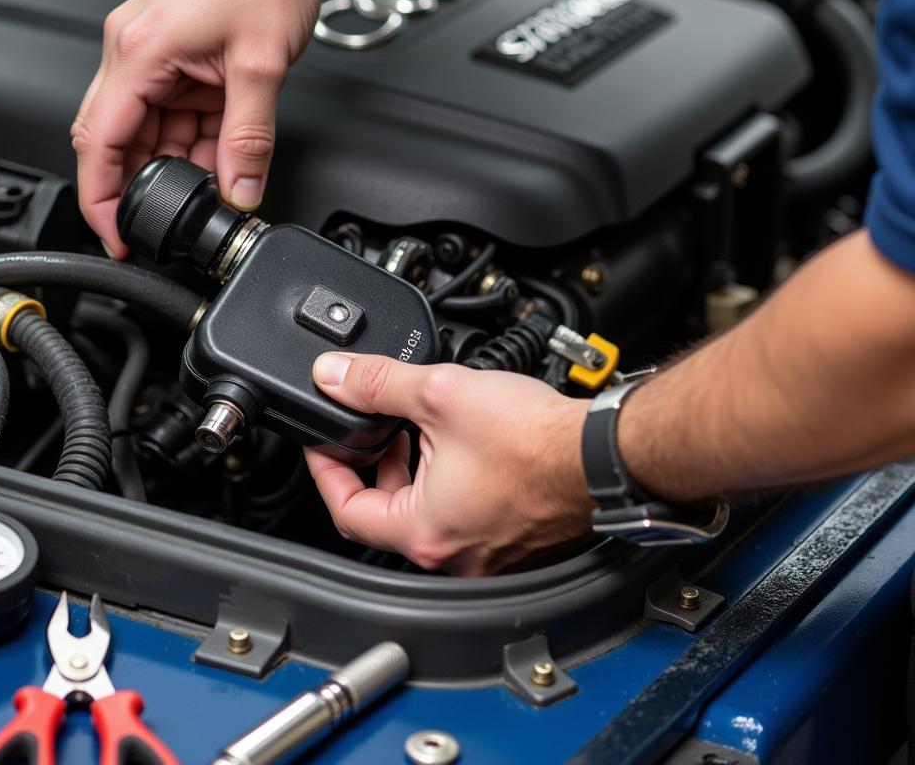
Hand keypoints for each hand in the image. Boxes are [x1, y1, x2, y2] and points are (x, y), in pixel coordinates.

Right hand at [71, 0, 324, 255]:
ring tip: (217, 177)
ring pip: (149, 130)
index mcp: (138, 51)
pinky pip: (172, 113)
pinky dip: (194, 139)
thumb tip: (240, 191)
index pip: (99, 142)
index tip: (117, 233)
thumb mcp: (262, 69)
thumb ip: (249, 140)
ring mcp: (152, 53)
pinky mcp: (175, 55)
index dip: (102, 197)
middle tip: (174, 217)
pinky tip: (221, 152)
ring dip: (178, 161)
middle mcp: (133, 51)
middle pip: (118, 139)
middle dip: (145, 182)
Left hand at [304, 352, 591, 575]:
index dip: (326, 469)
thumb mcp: (441, 394)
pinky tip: (462, 446)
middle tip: (373, 429)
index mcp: (424, 531)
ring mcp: (486, 554)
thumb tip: (335, 376)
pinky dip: (449, 483)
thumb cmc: (538, 441)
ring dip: (414, 471)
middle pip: (385, 512)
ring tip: (419, 429)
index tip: (325, 441)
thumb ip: (377, 383)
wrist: (604, 453)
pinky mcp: (514, 542)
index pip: (345, 510)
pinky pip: (462, 516)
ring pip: (426, 514)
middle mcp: (453, 555)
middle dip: (375, 464)